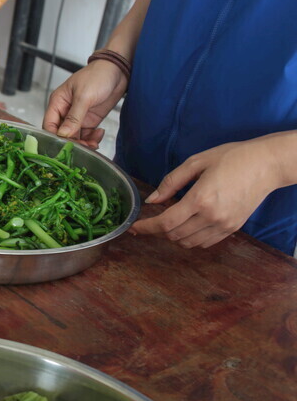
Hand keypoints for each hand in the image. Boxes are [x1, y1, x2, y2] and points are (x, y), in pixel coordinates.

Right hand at [42, 59, 128, 148]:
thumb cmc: (97, 75)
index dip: (55, 137)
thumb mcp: (84, 96)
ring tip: (94, 143)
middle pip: (62, 134)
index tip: (65, 145)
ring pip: (75, 137)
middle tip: (85, 146)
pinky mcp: (90, 119)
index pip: (49, 125)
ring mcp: (78, 116)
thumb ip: (73, 117)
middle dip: (72, 142)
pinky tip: (99, 134)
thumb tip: (63, 134)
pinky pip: (86, 134)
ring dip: (84, 143)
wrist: (118, 70)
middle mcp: (65, 111)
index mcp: (58, 103)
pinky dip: (92, 138)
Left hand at [130, 137, 285, 248]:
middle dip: (157, 231)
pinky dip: (190, 238)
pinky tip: (187, 225)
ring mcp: (224, 225)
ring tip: (169, 222)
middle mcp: (212, 217)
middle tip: (150, 221)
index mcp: (200, 199)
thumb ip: (171, 182)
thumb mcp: (196, 162)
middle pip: (174, 235)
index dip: (146, 228)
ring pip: (188, 243)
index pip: (165, 223)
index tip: (133, 228)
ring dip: (173, 236)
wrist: (267, 164)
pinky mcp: (233, 228)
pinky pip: (205, 242)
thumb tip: (152, 200)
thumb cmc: (232, 157)